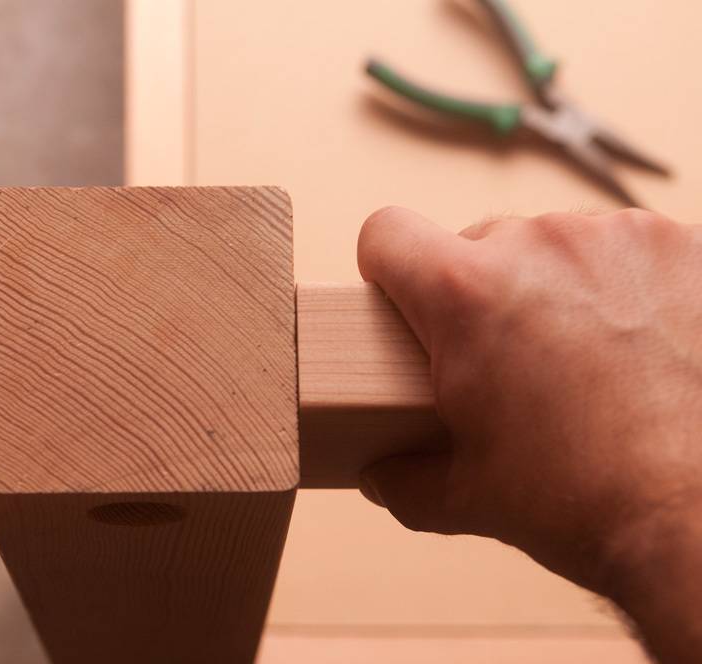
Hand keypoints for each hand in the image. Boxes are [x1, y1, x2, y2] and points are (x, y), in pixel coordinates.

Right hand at [357, 207, 701, 660]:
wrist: (700, 518)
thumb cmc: (584, 503)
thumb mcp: (463, 497)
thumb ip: (401, 476)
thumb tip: (381, 471)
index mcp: (465, 295)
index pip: (386, 232)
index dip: (387, 268)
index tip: (406, 299)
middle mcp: (538, 245)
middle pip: (477, 244)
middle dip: (484, 295)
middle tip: (512, 362)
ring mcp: (618, 236)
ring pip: (555, 246)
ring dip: (558, 287)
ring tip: (590, 358)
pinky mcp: (683, 245)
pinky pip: (626, 250)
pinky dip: (626, 288)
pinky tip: (644, 345)